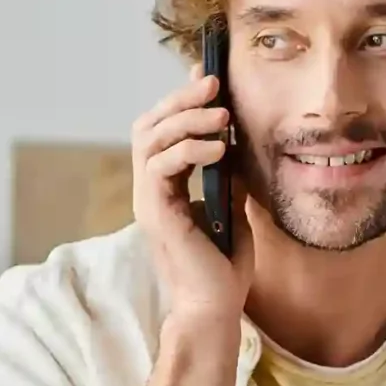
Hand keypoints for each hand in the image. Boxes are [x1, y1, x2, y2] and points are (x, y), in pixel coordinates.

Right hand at [129, 66, 252, 328]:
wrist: (215, 309)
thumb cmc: (223, 270)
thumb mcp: (233, 211)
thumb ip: (228, 179)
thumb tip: (236, 147)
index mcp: (166, 188)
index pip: (164, 131)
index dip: (182, 100)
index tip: (209, 76)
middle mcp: (151, 190)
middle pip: (149, 125)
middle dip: (181, 98)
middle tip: (213, 83)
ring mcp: (149, 200)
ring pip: (151, 138)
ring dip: (187, 118)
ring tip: (222, 116)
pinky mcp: (156, 211)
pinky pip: (161, 164)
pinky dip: (189, 148)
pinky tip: (218, 149)